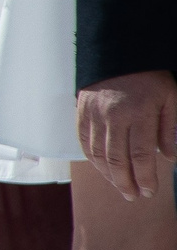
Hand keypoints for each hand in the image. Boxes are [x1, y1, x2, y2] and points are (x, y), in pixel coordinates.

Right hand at [79, 72, 176, 200]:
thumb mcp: (171, 98)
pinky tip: (101, 169)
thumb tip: (170, 157)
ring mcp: (94, 114)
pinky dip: (91, 159)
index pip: (140, 154)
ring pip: (97, 154)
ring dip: (108, 175)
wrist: (118, 52)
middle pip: (116, 159)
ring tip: (119, 187)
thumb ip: (171, 128)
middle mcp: (113, 116)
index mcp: (138, 113)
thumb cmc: (149, 77)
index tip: (149, 191)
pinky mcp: (81, 112)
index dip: (145, 177)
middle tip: (133, 196)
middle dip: (125, 182)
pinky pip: (83, 141)